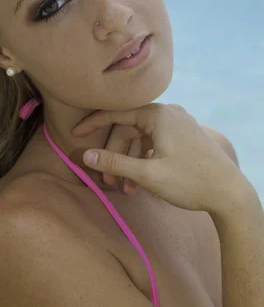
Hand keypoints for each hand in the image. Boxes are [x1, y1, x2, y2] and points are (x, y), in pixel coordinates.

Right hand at [72, 102, 243, 212]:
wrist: (231, 194)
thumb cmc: (189, 181)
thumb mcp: (147, 174)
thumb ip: (115, 162)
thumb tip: (86, 155)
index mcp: (158, 114)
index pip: (116, 114)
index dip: (93, 124)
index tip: (74, 133)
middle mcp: (168, 112)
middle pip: (129, 128)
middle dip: (116, 154)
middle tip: (107, 180)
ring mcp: (179, 123)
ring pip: (142, 137)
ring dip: (130, 161)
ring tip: (127, 189)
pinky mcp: (185, 135)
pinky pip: (156, 141)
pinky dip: (145, 159)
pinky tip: (141, 181)